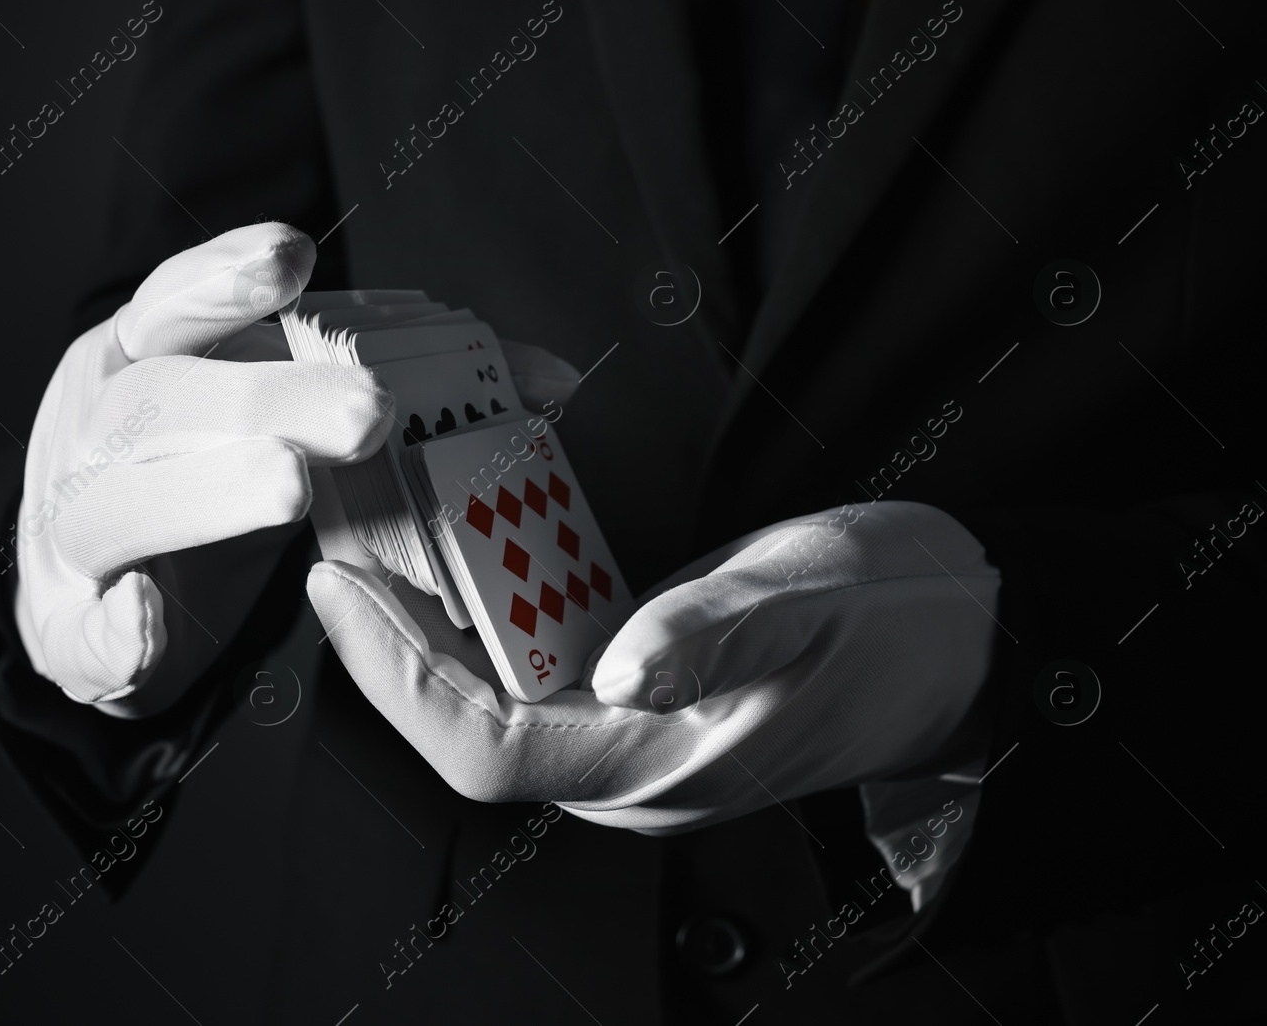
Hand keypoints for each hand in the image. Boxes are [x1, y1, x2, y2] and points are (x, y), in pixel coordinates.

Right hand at [14, 221, 583, 714]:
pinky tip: (148, 626)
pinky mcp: (72, 617)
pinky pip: (85, 624)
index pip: (178, 301)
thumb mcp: (283, 409)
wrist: (90, 584)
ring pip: (119, 501)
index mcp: (149, 358)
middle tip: (367, 414)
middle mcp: (100, 424)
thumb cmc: (204, 471)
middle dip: (265, 395)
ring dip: (203, 495)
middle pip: (165, 396)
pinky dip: (117, 627)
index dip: (227, 276)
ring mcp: (73, 518)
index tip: (298, 255)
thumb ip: (408, 384)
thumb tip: (553, 382)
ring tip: (286, 489)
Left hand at [306, 500, 999, 831]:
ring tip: (370, 528)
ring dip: (420, 615)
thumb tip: (620, 669)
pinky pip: (527, 659)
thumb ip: (717, 635)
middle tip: (333, 534)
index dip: (395, 673)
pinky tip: (453, 542)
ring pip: (486, 687)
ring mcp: (625, 728)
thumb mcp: (816, 604)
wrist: (963, 633)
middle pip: (462, 717)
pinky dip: (478, 601)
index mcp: (657, 768)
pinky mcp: (633, 688)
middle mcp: (622, 763)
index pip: (482, 747)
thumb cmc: (898, 622)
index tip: (339, 586)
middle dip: (384, 635)